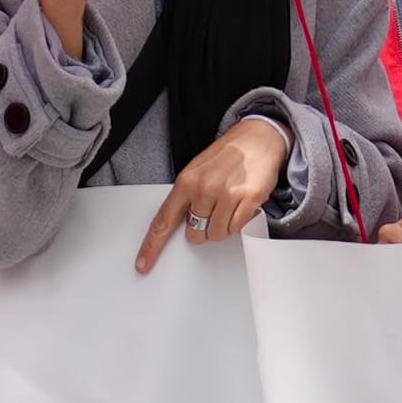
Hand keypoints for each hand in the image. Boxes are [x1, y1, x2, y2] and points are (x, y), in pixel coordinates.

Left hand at [135, 115, 292, 272]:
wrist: (257, 138)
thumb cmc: (225, 157)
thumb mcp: (197, 171)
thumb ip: (186, 197)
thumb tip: (180, 226)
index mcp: (186, 182)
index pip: (164, 220)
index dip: (152, 245)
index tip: (143, 264)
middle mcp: (204, 188)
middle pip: (195, 234)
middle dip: (202, 229)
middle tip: (212, 210)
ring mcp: (227, 194)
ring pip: (217, 234)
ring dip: (222, 226)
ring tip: (228, 204)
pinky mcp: (249, 199)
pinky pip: (238, 229)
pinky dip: (238, 222)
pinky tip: (241, 204)